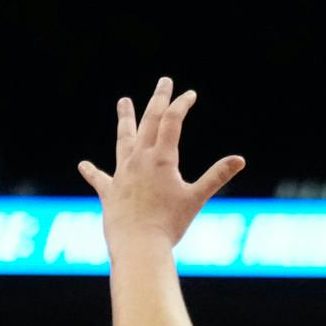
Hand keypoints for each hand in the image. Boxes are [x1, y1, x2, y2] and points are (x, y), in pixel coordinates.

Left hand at [78, 77, 243, 250]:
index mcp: (161, 159)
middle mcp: (138, 160)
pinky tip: (84, 165)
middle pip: (149, 122)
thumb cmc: (169, 224)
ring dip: (126, 119)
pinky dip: (93, 171)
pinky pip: (99, 178)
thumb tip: (240, 159)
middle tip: (164, 82)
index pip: (172, 122)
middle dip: (158, 100)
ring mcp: (121, 173)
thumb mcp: (196, 198)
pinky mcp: (109, 191)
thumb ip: (217, 176)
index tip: (190, 94)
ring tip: (124, 101)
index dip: (181, 105)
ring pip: (123, 139)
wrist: (137, 244)